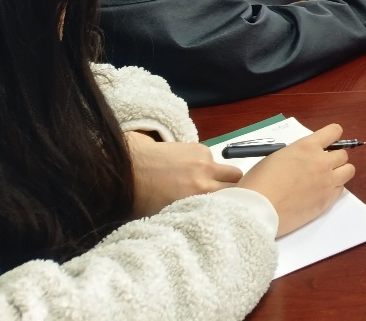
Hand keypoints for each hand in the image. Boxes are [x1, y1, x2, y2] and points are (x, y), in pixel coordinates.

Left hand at [126, 132, 242, 217]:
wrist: (129, 167)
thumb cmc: (142, 198)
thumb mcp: (168, 214)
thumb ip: (193, 213)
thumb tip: (206, 218)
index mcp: (199, 194)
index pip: (234, 198)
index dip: (234, 203)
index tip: (229, 209)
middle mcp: (207, 175)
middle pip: (237, 179)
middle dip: (234, 188)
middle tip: (222, 196)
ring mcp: (204, 158)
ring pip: (225, 169)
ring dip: (220, 176)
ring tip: (201, 183)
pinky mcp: (197, 147)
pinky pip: (211, 159)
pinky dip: (205, 166)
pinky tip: (187, 170)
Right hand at [238, 124, 356, 237]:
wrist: (258, 210)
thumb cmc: (259, 182)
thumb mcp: (276, 157)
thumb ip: (295, 155)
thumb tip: (302, 159)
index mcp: (307, 147)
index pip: (334, 131)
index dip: (332, 136)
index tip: (328, 142)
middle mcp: (322, 161)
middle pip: (343, 154)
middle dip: (334, 158)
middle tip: (321, 165)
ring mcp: (327, 182)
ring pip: (348, 171)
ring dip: (339, 172)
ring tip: (325, 179)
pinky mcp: (327, 201)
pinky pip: (341, 190)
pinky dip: (334, 189)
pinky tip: (320, 193)